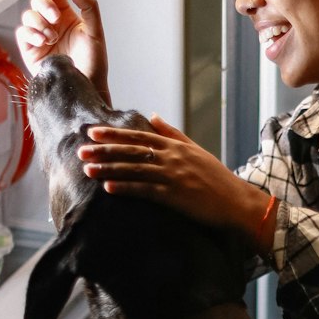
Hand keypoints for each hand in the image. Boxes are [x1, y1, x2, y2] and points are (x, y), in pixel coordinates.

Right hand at [16, 0, 110, 99]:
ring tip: (52, 37)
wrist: (85, 87)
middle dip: (46, 4)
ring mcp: (40, 35)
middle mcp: (52, 23)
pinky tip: (43, 42)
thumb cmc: (93, 62)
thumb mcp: (96, 32)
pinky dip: (31, 33)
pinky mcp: (30, 49)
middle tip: (56, 17)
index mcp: (67, 15)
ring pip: (29, 14)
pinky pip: (22, 32)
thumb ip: (89, 7)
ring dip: (39, 21)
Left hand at [78, 115, 275, 249]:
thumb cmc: (216, 178)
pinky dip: (126, 187)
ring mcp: (173, 176)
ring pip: (134, 169)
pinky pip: (145, 190)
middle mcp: (172, 158)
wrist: (237, 202)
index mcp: (175, 146)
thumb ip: (172, 133)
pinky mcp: (175, 196)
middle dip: (104, 150)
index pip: (138, 136)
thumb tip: (151, 116)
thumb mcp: (195, 150)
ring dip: (109, 168)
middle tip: (80, 149)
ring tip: (87, 169)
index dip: (114, 134)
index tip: (93, 131)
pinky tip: (109, 187)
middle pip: (131, 151)